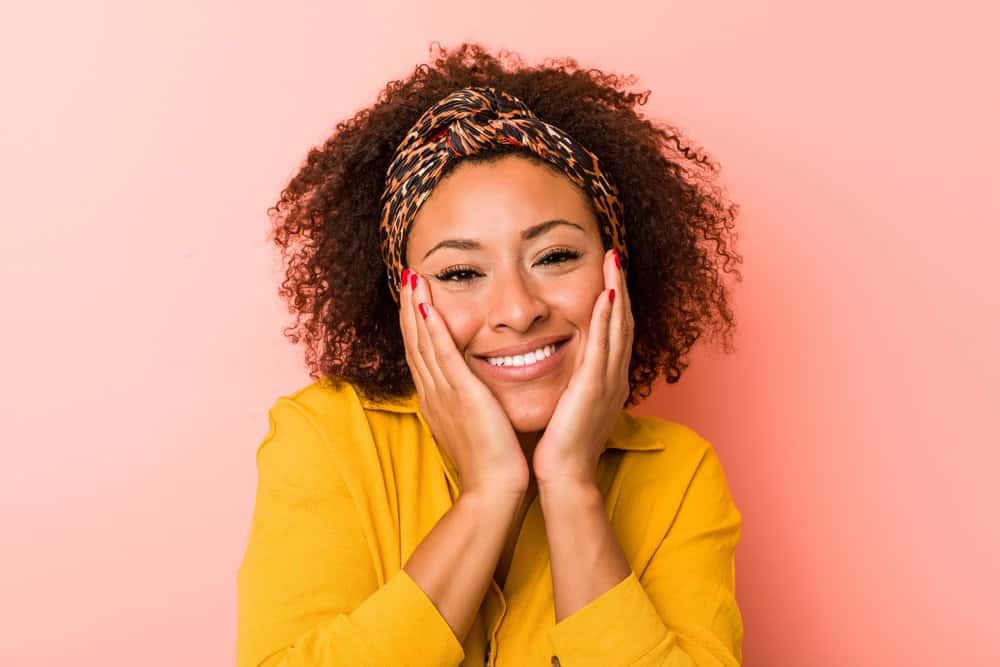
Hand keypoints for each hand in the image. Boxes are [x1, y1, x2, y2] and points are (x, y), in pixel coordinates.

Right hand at [399, 267, 529, 497]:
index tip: (416, 298)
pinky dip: (432, 328)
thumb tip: (478, 392)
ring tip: (412, 279)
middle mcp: (434, 393)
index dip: (416, 324)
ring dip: (416, 308)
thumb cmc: (493, 463)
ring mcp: (444, 393)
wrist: (494, 490)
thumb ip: (474, 404)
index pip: (423, 354)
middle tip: (408, 277)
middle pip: (415, 343)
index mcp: (438, 400)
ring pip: (423, 342)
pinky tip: (426, 305)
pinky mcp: (460, 394)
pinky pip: (442, 354)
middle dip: (410, 308)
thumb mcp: (477, 426)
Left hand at [532, 248, 632, 487]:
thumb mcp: (570, 407)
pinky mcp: (594, 387)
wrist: (565, 477)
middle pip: (622, 321)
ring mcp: (608, 380)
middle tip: (616, 256)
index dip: (615, 301)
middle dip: (621, 287)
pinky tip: (605, 295)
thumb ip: (571, 385)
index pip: (614, 331)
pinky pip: (603, 345)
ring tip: (614, 261)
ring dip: (617, 291)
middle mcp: (614, 376)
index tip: (609, 274)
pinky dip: (606, 318)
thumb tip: (563, 372)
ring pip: (618, 326)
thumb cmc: (562, 447)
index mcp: (607, 380)